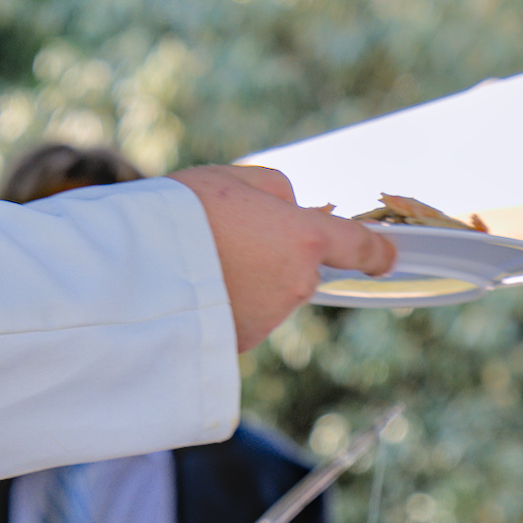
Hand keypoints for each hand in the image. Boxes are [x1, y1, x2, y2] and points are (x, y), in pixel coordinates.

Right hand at [173, 165, 396, 352]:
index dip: (376, 251)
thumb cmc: (182, 215)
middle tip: (227, 238)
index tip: (386, 257)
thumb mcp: (233, 178)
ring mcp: (270, 319)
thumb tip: (290, 210)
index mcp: (304, 238)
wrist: (136, 273)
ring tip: (200, 263)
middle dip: (276, 256)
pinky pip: (244, 317)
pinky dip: (228, 305)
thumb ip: (276, 191)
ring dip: (250, 281)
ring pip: (272, 294)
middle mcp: (296, 284)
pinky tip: (193, 290)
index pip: (359, 246)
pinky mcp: (241, 344)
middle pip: (301, 268)